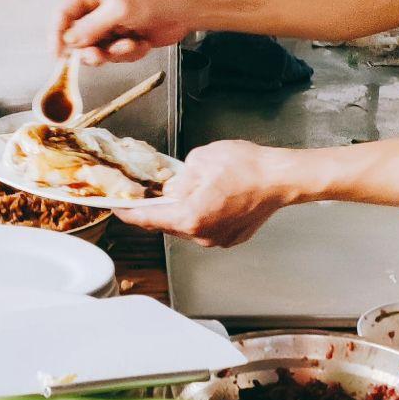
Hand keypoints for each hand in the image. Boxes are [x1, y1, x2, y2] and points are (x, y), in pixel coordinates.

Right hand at [55, 0, 198, 65]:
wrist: (187, 7)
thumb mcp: (119, 9)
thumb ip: (91, 26)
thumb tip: (69, 41)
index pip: (62, 15)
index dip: (57, 37)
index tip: (58, 56)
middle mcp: (97, 7)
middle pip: (78, 38)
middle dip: (91, 50)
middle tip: (99, 56)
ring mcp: (110, 24)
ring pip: (97, 50)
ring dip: (114, 53)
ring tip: (130, 44)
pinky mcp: (122, 37)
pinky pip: (114, 55)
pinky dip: (128, 53)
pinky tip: (141, 43)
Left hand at [112, 140, 297, 247]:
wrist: (282, 178)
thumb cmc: (248, 167)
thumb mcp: (200, 160)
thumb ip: (179, 178)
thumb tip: (172, 188)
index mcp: (190, 217)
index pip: (148, 219)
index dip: (128, 213)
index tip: (117, 210)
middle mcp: (202, 235)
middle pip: (168, 224)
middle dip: (159, 209)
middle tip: (149, 194)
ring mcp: (218, 239)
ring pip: (188, 226)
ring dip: (183, 210)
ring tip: (188, 189)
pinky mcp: (231, 237)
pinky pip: (207, 227)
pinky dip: (202, 214)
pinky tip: (210, 196)